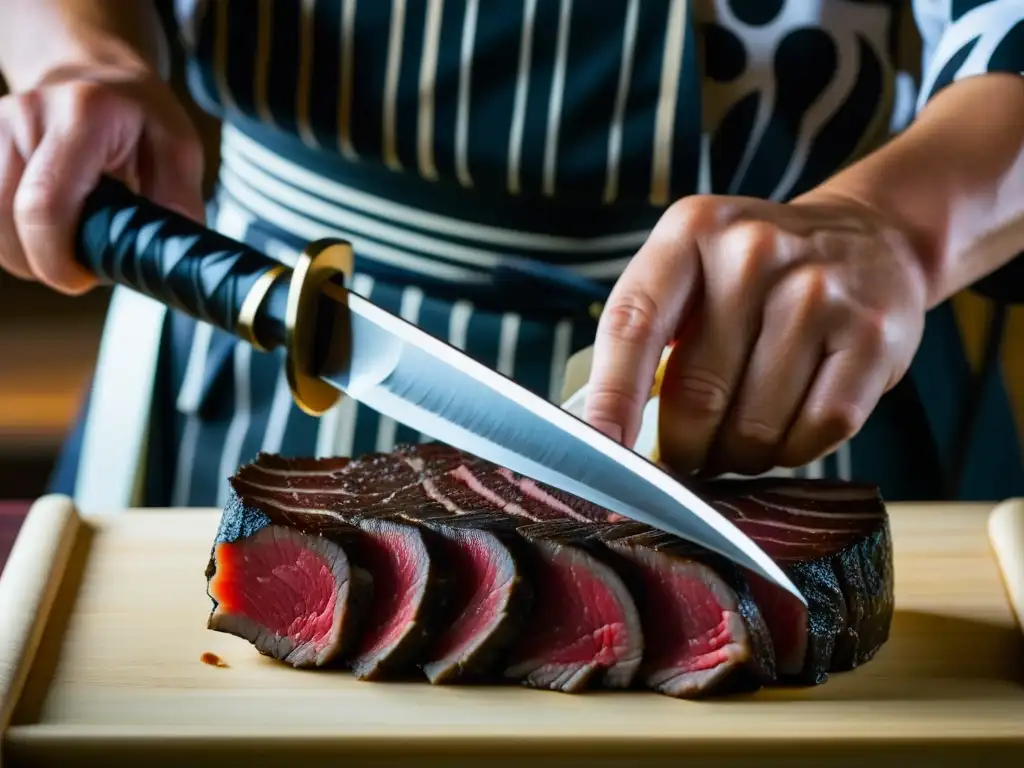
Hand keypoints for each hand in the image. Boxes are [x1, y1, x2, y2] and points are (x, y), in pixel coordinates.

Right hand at [0, 58, 203, 293]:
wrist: (94, 75)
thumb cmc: (138, 119)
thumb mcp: (179, 150)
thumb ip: (177, 201)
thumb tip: (168, 252)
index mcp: (83, 117)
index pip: (44, 206)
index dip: (57, 258)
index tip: (83, 277)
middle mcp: (28, 114)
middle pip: (8, 221)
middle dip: (44, 261)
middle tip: (81, 260)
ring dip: (24, 251)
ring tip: (64, 238)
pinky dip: (8, 234)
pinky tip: (38, 225)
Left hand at [585, 192, 928, 476]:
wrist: (872, 237)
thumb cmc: (758, 275)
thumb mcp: (694, 271)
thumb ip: (650, 337)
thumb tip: (613, 438)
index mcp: (690, 232)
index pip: (632, 326)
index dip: (611, 399)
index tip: (601, 457)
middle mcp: (753, 253)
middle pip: (696, 396)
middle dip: (684, 449)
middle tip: (687, 457)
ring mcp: (819, 293)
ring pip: (756, 428)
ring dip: (739, 456)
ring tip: (741, 437)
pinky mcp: (872, 337)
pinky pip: (816, 433)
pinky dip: (794, 452)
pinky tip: (790, 429)